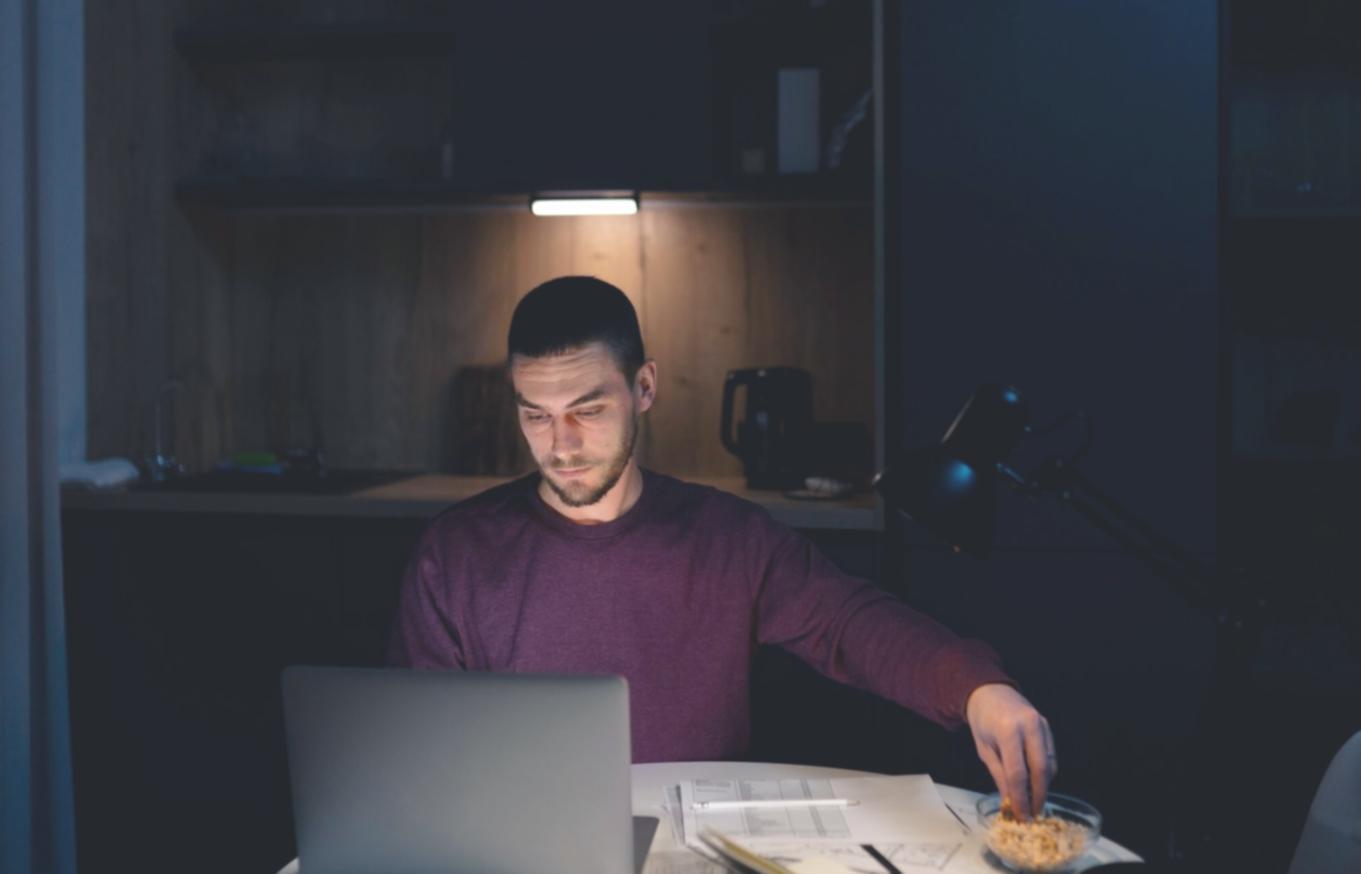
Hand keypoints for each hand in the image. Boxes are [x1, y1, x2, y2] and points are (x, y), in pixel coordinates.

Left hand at [965, 683, 1055, 818]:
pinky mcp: (1047, 726)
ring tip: (1034, 802)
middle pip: (1040, 770)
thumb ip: (999, 775)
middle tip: (1032, 813)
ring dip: (1044, 786)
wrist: (990, 692)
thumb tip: (1010, 801)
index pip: (1018, 773)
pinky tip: (1037, 783)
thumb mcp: (984, 749)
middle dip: (1038, 795)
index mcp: (1008, 730)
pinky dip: (1046, 772)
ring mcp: (1041, 724)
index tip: (1021, 814)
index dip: (1021, 797)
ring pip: (1050, 764)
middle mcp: (1029, 725)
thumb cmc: (983, 720)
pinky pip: (1051, 755)